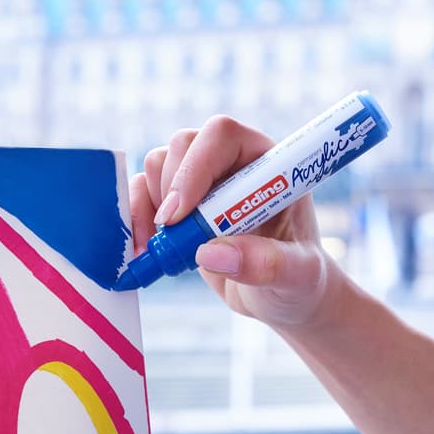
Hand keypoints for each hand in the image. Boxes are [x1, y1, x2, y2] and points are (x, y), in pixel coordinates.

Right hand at [128, 114, 340, 328]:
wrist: (281, 297)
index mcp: (268, 162)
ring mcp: (203, 180)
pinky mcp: (179, 203)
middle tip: (173, 237)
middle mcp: (232, 162)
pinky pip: (143, 191)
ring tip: (167, 250)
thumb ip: (266, 264)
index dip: (195, 167)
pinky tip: (146, 251)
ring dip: (150, 205)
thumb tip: (209, 253)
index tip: (180, 216)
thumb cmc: (298, 279)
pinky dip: (135, 218)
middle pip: (185, 144)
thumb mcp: (296, 276)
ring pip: (159, 164)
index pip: (223, 136)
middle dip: (171, 190)